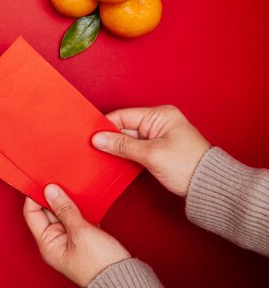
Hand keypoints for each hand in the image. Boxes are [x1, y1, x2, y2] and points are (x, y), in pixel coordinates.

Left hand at [23, 185, 129, 286]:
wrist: (123, 279)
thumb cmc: (99, 265)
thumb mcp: (81, 232)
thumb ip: (64, 209)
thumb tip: (50, 190)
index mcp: (47, 243)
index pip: (32, 214)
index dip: (35, 196)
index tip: (43, 181)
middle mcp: (55, 241)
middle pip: (47, 211)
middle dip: (52, 196)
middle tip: (59, 179)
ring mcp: (69, 239)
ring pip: (63, 213)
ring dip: (67, 201)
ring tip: (71, 186)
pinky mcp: (83, 237)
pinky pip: (76, 217)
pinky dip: (79, 208)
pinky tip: (84, 198)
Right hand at [92, 105, 210, 196]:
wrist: (210, 187)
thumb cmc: (187, 166)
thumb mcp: (151, 154)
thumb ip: (122, 145)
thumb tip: (98, 138)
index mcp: (160, 115)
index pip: (124, 116)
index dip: (106, 126)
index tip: (90, 136)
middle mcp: (159, 122)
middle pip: (125, 127)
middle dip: (110, 138)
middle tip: (92, 148)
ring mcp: (159, 135)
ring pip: (128, 139)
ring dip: (117, 147)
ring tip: (101, 154)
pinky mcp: (158, 149)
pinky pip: (135, 147)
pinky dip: (126, 153)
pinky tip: (115, 159)